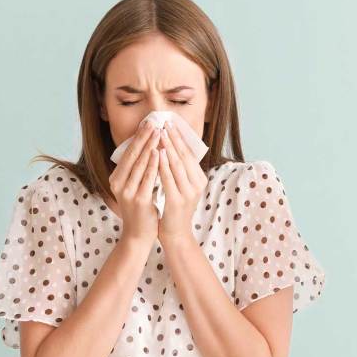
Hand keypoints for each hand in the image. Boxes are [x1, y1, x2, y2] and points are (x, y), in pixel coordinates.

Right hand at [108, 118, 159, 245]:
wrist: (138, 235)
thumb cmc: (140, 210)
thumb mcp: (134, 188)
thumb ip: (137, 172)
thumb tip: (147, 149)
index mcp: (116, 179)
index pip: (128, 153)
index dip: (138, 138)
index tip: (148, 123)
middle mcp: (118, 183)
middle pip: (132, 155)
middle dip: (144, 137)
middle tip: (154, 122)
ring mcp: (127, 192)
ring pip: (139, 164)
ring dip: (149, 146)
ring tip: (158, 133)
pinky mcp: (138, 200)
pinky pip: (147, 178)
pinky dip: (153, 164)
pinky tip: (159, 153)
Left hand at [156, 123, 207, 245]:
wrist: (176, 234)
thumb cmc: (174, 209)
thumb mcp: (180, 187)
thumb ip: (179, 170)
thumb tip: (171, 148)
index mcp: (199, 179)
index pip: (189, 153)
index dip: (180, 137)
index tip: (171, 123)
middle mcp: (197, 184)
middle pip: (184, 156)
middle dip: (174, 138)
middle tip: (165, 122)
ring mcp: (188, 193)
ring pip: (177, 165)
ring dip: (168, 147)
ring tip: (160, 132)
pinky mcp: (177, 201)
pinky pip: (169, 179)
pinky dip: (163, 164)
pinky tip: (157, 153)